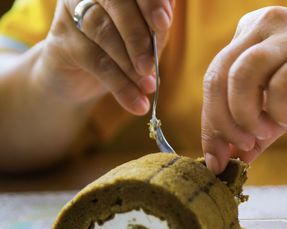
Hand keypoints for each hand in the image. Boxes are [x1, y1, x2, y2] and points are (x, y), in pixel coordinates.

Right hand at [33, 0, 174, 114]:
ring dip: (130, 64)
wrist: (79, 79)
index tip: (164, 23)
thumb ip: (156, 31)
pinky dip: (120, 84)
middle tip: (150, 64)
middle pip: (116, 3)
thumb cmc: (121, 52)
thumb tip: (164, 25)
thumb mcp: (146, 41)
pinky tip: (135, 101)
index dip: (151, 3)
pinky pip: (95, 61)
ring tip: (147, 86)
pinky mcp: (61, 42)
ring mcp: (72, 14)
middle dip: (138, 35)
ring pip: (104, 31)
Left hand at [202, 6, 286, 172]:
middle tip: (244, 146)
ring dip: (249, 114)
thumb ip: (258, 129)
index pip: (214, 78)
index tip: (216, 158)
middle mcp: (267, 25)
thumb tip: (231, 159)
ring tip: (270, 130)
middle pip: (221, 75)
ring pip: (245, 73)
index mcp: (251, 33)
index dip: (210, 122)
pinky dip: (283, 109)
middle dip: (225, 122)